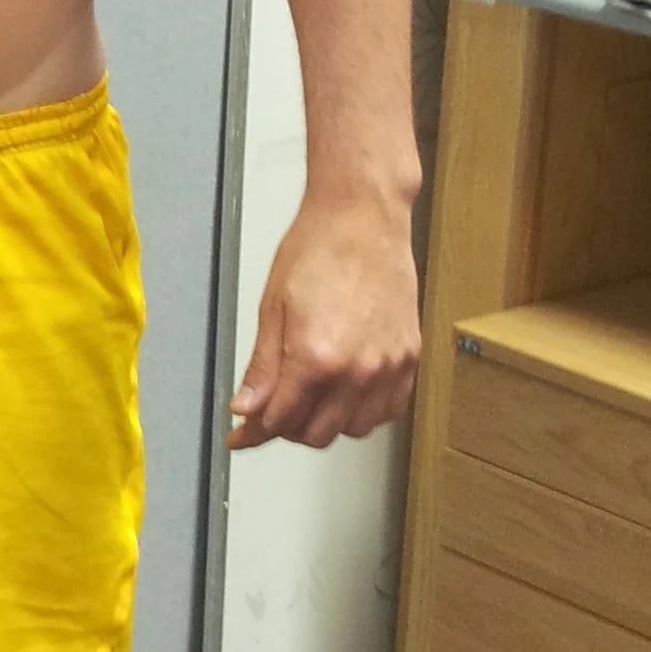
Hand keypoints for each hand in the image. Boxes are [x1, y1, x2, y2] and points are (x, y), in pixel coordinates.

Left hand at [229, 193, 419, 449]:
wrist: (363, 218)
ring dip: (327, 423)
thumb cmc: (317, 249)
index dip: (254, 430)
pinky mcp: (410, 357)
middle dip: (287, 428)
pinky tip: (346, 394)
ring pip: (354, 429)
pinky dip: (365, 412)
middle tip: (272, 409)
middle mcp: (357, 370)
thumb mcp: (272, 308)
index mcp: (316, 358)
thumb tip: (246, 408)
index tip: (240, 434)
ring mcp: (389, 367)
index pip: (279, 420)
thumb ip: (262, 367)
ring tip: (309, 398)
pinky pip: (389, 410)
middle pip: (317, 434)